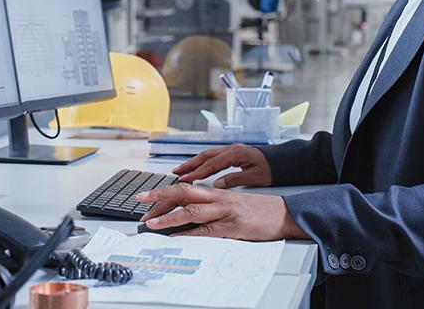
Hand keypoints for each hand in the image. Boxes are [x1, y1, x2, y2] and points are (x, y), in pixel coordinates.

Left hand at [137, 183, 307, 240]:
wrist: (284, 214)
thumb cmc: (259, 211)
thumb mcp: (232, 203)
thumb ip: (212, 206)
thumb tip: (189, 213)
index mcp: (217, 192)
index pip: (185, 187)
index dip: (164, 191)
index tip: (146, 196)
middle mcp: (218, 198)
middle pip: (184, 192)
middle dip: (159, 195)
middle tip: (140, 201)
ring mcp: (225, 212)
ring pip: (192, 210)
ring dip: (169, 216)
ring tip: (151, 222)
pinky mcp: (232, 227)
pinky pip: (207, 230)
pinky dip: (189, 233)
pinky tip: (177, 236)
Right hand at [173, 144, 271, 188]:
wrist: (283, 161)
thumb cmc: (272, 169)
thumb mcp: (255, 177)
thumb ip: (234, 180)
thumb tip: (216, 185)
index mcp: (236, 153)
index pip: (211, 164)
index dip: (196, 172)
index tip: (184, 180)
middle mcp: (231, 149)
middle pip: (205, 156)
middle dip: (189, 165)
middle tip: (176, 174)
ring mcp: (231, 149)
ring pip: (207, 155)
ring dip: (193, 163)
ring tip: (181, 171)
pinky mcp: (232, 153)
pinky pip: (213, 157)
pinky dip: (203, 163)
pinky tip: (197, 169)